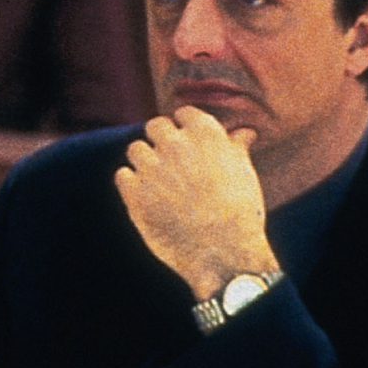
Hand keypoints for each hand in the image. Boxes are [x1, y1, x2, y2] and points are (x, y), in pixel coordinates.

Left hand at [115, 107, 278, 300]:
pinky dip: (131, 183)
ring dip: (143, 161)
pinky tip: (147, 197)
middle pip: (155, 126)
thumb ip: (236, 147)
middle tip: (170, 163)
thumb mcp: (244, 174)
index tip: (188, 144)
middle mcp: (175, 144)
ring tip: (159, 182)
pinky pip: (122, 175)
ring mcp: (152, 167)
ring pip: (135, 149)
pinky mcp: (134, 193)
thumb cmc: (241, 212)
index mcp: (205, 133)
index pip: (183, 114)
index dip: (184, 128)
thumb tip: (243, 132)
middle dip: (160, 141)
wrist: (225, 253)